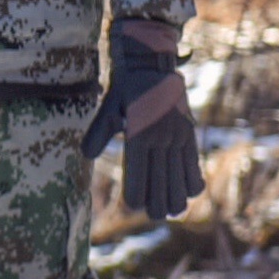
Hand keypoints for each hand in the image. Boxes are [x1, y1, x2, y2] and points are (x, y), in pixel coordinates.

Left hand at [82, 25, 200, 218]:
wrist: (151, 62)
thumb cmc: (124, 87)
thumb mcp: (108, 107)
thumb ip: (98, 133)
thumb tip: (84, 155)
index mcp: (139, 133)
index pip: (138, 172)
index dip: (137, 191)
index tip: (135, 206)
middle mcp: (161, 136)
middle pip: (162, 177)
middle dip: (160, 199)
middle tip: (157, 216)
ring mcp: (177, 134)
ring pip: (180, 172)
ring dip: (178, 193)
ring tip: (174, 211)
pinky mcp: (188, 130)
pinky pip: (193, 158)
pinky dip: (193, 175)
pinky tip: (192, 191)